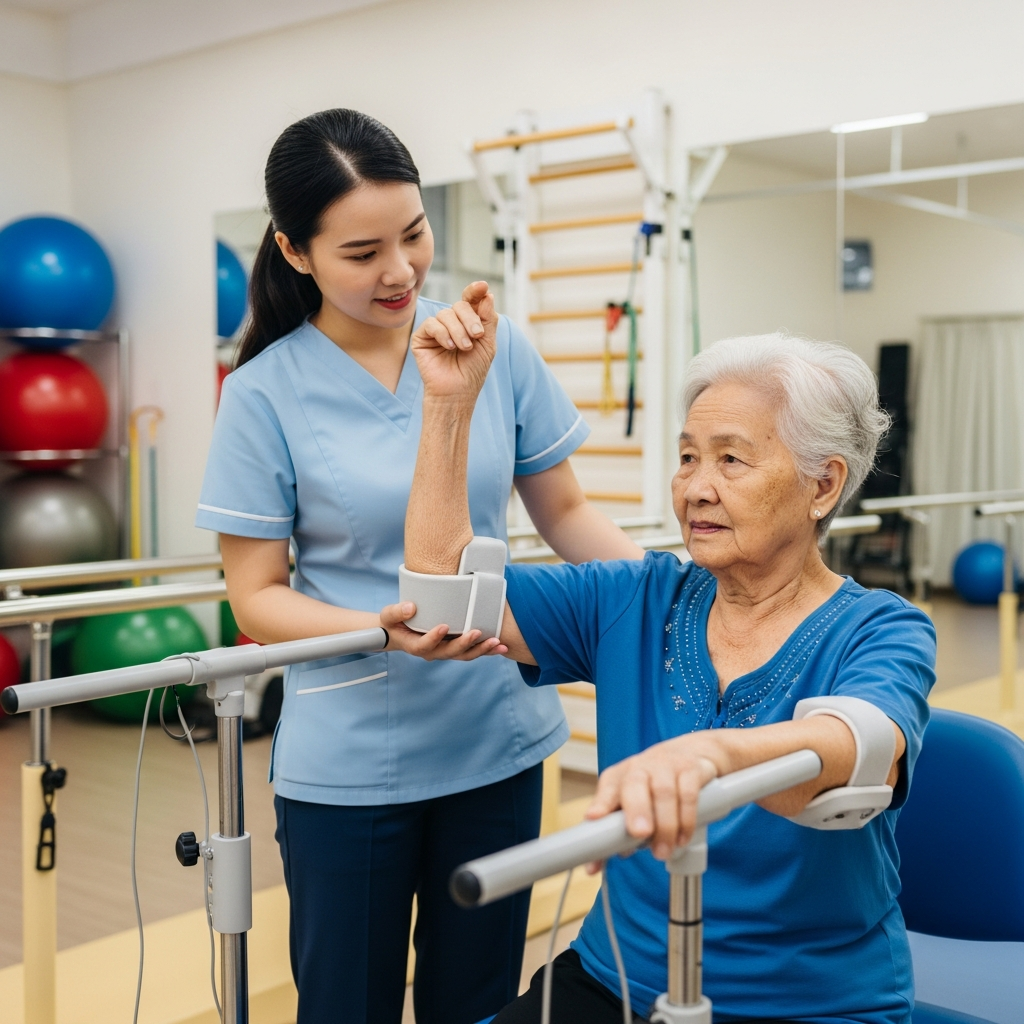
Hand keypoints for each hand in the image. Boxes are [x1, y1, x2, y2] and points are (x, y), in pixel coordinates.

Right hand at [379, 601, 508, 660]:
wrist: (399, 632)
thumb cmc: (393, 623)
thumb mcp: (388, 615)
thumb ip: (397, 611)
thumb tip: (410, 607)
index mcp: (415, 646)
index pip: (424, 645)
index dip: (434, 638)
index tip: (443, 626)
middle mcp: (432, 652)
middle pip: (450, 653)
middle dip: (465, 644)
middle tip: (476, 633)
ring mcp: (445, 651)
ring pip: (464, 655)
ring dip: (482, 650)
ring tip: (497, 643)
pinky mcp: (455, 647)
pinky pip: (472, 651)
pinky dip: (486, 650)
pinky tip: (501, 646)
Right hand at [411, 282, 497, 401]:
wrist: (457, 392)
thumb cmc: (473, 371)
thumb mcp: (488, 344)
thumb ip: (488, 319)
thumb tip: (487, 294)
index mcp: (468, 322)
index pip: (470, 300)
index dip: (475, 291)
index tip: (482, 286)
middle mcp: (452, 323)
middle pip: (460, 305)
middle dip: (470, 319)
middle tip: (477, 336)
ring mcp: (436, 329)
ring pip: (446, 314)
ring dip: (458, 330)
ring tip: (464, 348)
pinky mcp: (422, 337)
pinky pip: (431, 324)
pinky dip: (443, 334)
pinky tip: (449, 347)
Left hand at [585, 733, 723, 863]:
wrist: (686, 755)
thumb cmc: (651, 787)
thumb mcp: (629, 804)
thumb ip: (613, 833)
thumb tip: (593, 867)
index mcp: (619, 777)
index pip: (606, 790)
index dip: (600, 803)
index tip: (594, 818)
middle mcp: (639, 768)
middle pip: (634, 784)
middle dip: (637, 809)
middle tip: (639, 833)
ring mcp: (665, 766)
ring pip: (664, 792)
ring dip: (665, 825)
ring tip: (663, 851)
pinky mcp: (690, 770)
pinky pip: (688, 793)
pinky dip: (686, 818)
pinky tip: (682, 838)